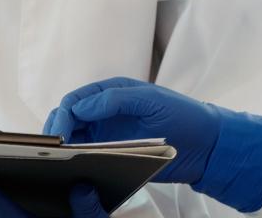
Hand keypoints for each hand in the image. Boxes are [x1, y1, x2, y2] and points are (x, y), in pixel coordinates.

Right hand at [40, 77, 222, 183]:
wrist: (208, 147)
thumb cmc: (184, 116)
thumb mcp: (151, 101)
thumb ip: (115, 99)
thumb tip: (80, 107)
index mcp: (111, 93)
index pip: (75, 100)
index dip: (64, 114)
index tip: (61, 133)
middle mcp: (104, 113)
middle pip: (68, 119)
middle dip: (57, 131)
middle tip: (53, 149)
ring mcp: (108, 135)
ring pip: (74, 139)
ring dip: (64, 147)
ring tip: (58, 160)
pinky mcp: (113, 155)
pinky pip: (88, 157)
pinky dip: (78, 161)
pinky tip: (73, 168)